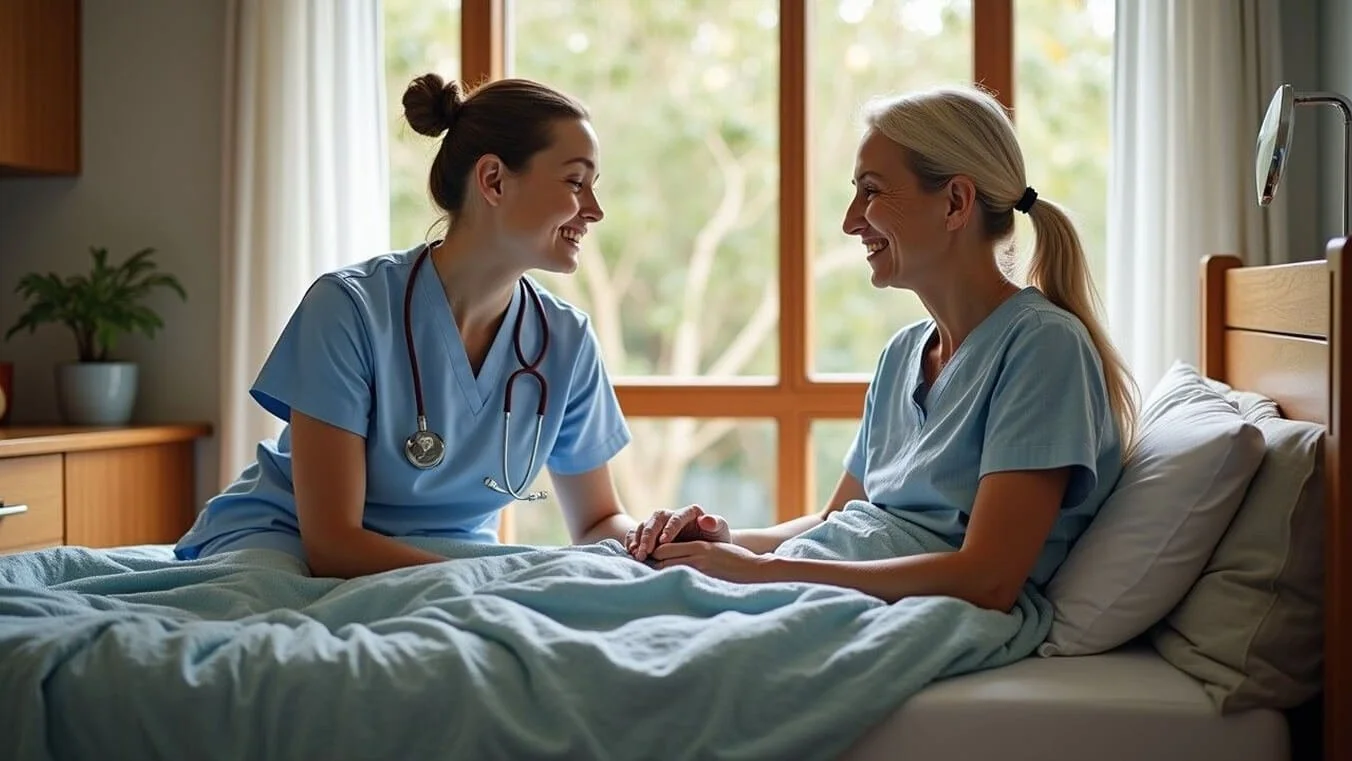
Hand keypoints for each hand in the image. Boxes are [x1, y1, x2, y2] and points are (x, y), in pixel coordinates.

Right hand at [626, 504, 730, 561]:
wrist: (710, 550)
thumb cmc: (716, 540)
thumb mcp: (720, 531)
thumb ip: (715, 524)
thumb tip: (706, 519)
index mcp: (689, 512)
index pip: (677, 517)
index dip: (669, 528)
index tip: (665, 542)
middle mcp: (672, 515)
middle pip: (656, 519)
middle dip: (649, 536)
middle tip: (645, 552)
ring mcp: (661, 523)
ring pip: (645, 525)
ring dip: (639, 539)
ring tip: (638, 555)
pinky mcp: (652, 533)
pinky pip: (637, 533)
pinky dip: (633, 540)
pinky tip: (631, 552)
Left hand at [650, 541, 771, 583]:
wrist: (757, 570)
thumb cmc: (739, 561)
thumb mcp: (716, 551)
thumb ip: (698, 552)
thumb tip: (677, 563)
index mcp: (699, 546)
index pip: (665, 549)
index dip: (652, 555)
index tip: (643, 561)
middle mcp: (697, 556)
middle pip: (662, 559)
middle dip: (649, 565)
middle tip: (636, 573)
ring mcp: (701, 569)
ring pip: (668, 570)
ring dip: (655, 576)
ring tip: (643, 584)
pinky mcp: (705, 580)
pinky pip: (682, 582)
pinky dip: (669, 584)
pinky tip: (662, 591)